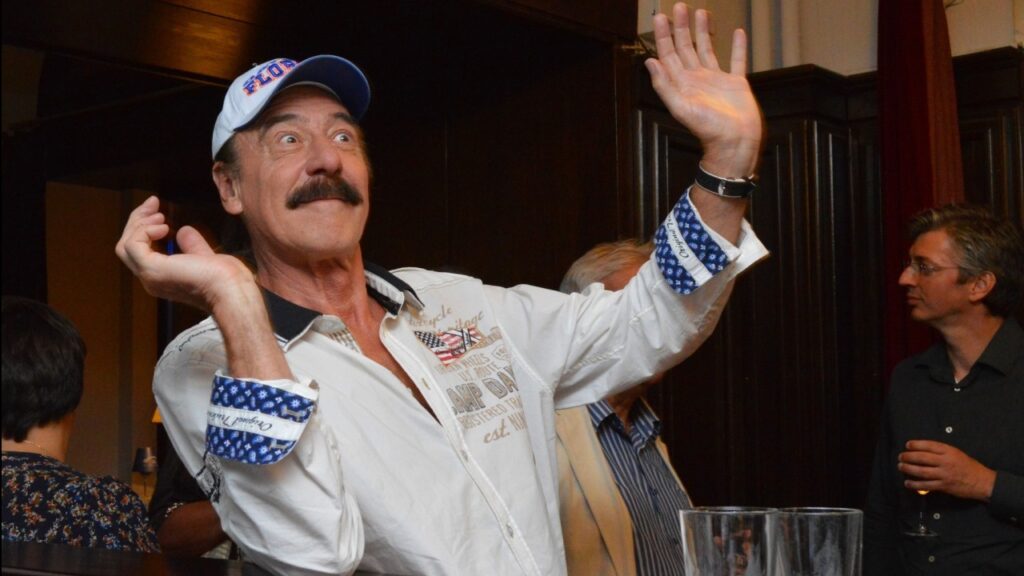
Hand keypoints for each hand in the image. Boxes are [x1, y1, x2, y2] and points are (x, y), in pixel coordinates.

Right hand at [115, 196, 255, 312]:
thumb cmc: (226, 278)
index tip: (158, 210)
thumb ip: (193, 246)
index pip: (139, 251)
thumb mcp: (205, 256)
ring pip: (125, 246)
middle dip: (138, 221)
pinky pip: (132, 246)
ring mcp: (150, 276)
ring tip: (159, 215)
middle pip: (127, 247)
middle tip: (153, 204)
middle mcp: (151, 280)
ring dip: (139, 224)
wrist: (231, 290)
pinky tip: (163, 227)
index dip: (145, 228)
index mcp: (162, 278)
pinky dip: (143, 231)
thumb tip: (184, 231)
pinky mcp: (152, 270)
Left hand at [644, 3, 761, 176]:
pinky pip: (736, 61)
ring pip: (708, 50)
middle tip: (680, 6)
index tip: (661, 17)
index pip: (669, 54)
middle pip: (686, 48)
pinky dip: (737, 47)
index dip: (663, 36)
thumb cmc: (708, 129)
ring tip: (701, 13)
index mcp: (682, 84)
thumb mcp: (681, 107)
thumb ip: (664, 85)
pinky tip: (737, 33)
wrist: (735, 142)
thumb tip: (650, 62)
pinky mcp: (736, 84)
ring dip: (703, 32)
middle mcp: (697, 79)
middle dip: (681, 27)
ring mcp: (716, 80)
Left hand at [899, 440, 995, 501]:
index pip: (929, 445)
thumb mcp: (957, 453)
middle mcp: (946, 462)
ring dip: (909, 469)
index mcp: (949, 451)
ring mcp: (945, 475)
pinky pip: (926, 485)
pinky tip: (907, 483)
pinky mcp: (944, 486)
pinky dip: (915, 484)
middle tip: (901, 456)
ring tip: (900, 466)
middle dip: (908, 456)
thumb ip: (942, 452)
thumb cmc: (969, 466)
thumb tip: (923, 450)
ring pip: (922, 471)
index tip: (907, 445)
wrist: (982, 482)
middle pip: (922, 458)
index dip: (916, 444)